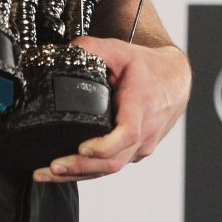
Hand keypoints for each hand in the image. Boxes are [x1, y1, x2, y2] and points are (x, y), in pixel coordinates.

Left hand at [33, 36, 190, 183]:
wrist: (174, 80)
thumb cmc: (148, 67)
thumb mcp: (120, 50)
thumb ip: (91, 47)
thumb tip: (65, 50)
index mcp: (140, 106)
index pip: (127, 134)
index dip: (104, 145)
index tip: (82, 148)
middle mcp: (143, 132)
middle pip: (114, 161)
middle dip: (81, 167)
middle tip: (51, 167)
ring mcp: (141, 146)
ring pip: (111, 168)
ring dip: (80, 174)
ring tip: (48, 173)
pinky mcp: (136, 152)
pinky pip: (112, 165)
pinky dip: (89, 171)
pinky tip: (66, 172)